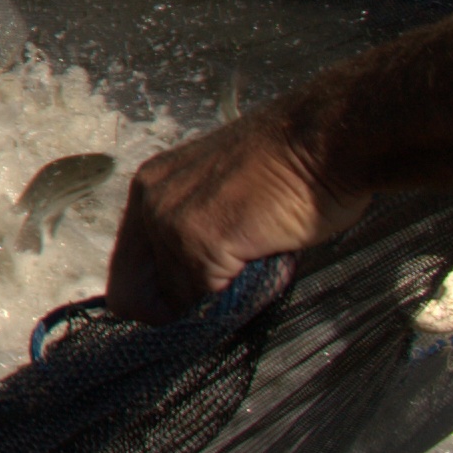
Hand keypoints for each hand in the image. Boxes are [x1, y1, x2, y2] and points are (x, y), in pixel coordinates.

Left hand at [102, 110, 364, 320]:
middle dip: (183, 310)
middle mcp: (149, 200)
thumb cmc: (294, 172)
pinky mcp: (200, 236)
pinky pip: (209, 296)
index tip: (192, 312)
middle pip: (136, 296)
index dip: (155, 304)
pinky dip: (240, 294)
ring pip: (178, 300)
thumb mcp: (227, 201)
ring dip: (219, 300)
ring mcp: (170, 218)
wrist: (327, 140)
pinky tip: (268, 257)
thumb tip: (188, 303)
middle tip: (234, 286)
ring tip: (257, 260)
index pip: (126, 273)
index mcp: (152, 189)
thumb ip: (196, 242)